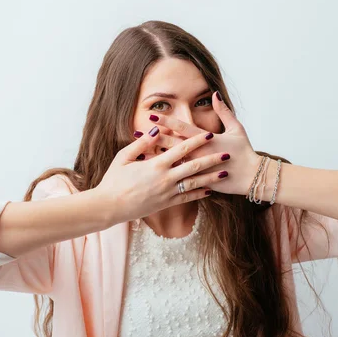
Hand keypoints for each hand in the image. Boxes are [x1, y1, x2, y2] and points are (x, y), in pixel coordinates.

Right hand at [96, 126, 231, 224]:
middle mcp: (165, 179)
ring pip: (195, 184)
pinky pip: (187, 198)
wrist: (110, 206)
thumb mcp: (124, 157)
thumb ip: (142, 144)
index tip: (210, 134)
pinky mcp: (166, 204)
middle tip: (227, 154)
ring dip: (211, 177)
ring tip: (225, 172)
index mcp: (156, 165)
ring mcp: (167, 193)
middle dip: (212, 159)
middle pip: (194, 166)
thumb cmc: (113, 180)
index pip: (182, 149)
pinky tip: (209, 190)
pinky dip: (199, 194)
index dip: (197, 141)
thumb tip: (156, 130)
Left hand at [149, 91, 260, 195]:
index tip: (151, 115)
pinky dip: (166, 176)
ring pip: (172, 163)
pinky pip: (179, 179)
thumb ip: (224, 111)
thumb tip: (215, 94)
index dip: (166, 121)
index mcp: (207, 139)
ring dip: (156, 158)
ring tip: (138, 154)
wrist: (253, 177)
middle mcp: (200, 153)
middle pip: (172, 145)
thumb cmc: (245, 152)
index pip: (182, 128)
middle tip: (136, 133)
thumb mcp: (237, 129)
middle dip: (154, 138)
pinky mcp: (200, 182)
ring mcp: (199, 169)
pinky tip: (152, 175)